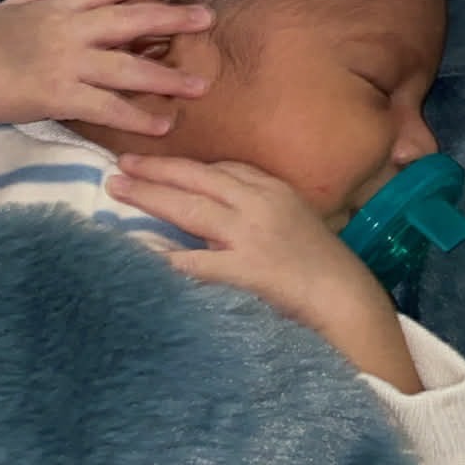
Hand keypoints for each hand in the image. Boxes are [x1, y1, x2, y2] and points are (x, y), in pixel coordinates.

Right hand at [0, 0, 213, 135]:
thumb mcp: (5, 8)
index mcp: (56, 6)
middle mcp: (68, 29)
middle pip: (131, 19)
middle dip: (172, 17)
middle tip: (207, 17)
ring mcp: (66, 62)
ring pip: (128, 68)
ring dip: (168, 78)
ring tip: (200, 85)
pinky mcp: (58, 95)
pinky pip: (107, 108)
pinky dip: (137, 117)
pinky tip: (163, 125)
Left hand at [107, 156, 422, 392]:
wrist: (348, 300)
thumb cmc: (323, 267)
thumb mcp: (294, 223)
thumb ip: (260, 212)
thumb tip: (221, 215)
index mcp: (274, 189)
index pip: (223, 167)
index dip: (186, 164)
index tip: (157, 164)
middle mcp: (260, 203)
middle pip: (198, 178)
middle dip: (156, 170)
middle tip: (121, 165)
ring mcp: (252, 235)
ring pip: (190, 207)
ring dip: (150, 196)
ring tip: (117, 189)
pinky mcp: (248, 269)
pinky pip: (197, 262)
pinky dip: (167, 257)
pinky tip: (141, 253)